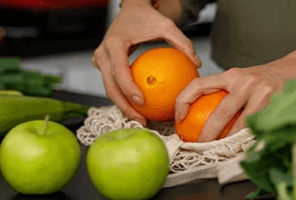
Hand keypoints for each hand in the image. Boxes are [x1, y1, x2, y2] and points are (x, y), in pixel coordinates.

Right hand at [92, 0, 200, 124]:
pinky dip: (122, 96)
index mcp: (114, 43)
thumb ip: (182, 43)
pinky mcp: (101, 64)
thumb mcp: (166, 26)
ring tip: (140, 119)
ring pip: (108, 88)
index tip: (141, 102)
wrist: (129, 9)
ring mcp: (99, 59)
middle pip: (110, 86)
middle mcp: (102, 53)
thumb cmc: (147, 17)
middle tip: (141, 120)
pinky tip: (137, 107)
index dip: (128, 88)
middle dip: (124, 107)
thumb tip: (197, 64)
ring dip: (123, 105)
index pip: (119, 70)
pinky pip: (111, 83)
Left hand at [175, 64, 288, 141]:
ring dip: (229, 141)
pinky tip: (242, 147)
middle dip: (207, 134)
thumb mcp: (240, 78)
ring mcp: (261, 92)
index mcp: (230, 75)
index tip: (179, 118)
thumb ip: (222, 91)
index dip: (183, 101)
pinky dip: (248, 139)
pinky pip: (258, 127)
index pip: (198, 85)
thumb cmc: (263, 78)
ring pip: (240, 125)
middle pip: (220, 113)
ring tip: (220, 151)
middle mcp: (244, 81)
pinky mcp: (276, 103)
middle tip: (199, 146)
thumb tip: (195, 113)